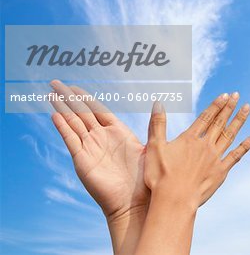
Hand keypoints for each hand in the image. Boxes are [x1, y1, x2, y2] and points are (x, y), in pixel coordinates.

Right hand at [49, 80, 149, 253]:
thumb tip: (159, 102)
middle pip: (81, 112)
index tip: (74, 86)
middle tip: (55, 83)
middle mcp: (100, 137)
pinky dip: (62, 127)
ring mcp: (90, 148)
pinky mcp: (82, 160)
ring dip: (61, 107)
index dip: (85, 97)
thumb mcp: (150, 147)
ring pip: (72, 122)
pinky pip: (70, 139)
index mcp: (116, 132)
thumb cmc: (145, 179)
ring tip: (51, 94)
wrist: (135, 204)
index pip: (97, 109)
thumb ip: (152, 125)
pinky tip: (55, 115)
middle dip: (68, 97)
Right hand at [134, 92, 249, 254]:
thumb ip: (157, 124)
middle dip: (229, 108)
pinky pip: (235, 156)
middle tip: (238, 96)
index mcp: (190, 139)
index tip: (226, 95)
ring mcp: (215, 159)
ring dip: (239, 121)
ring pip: (230, 135)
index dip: (216, 105)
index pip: (206, 117)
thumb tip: (158, 102)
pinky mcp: (220, 172)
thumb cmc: (161, 176)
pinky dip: (244, 147)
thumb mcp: (155, 146)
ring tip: (247, 109)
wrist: (174, 201)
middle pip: (220, 122)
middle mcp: (205, 146)